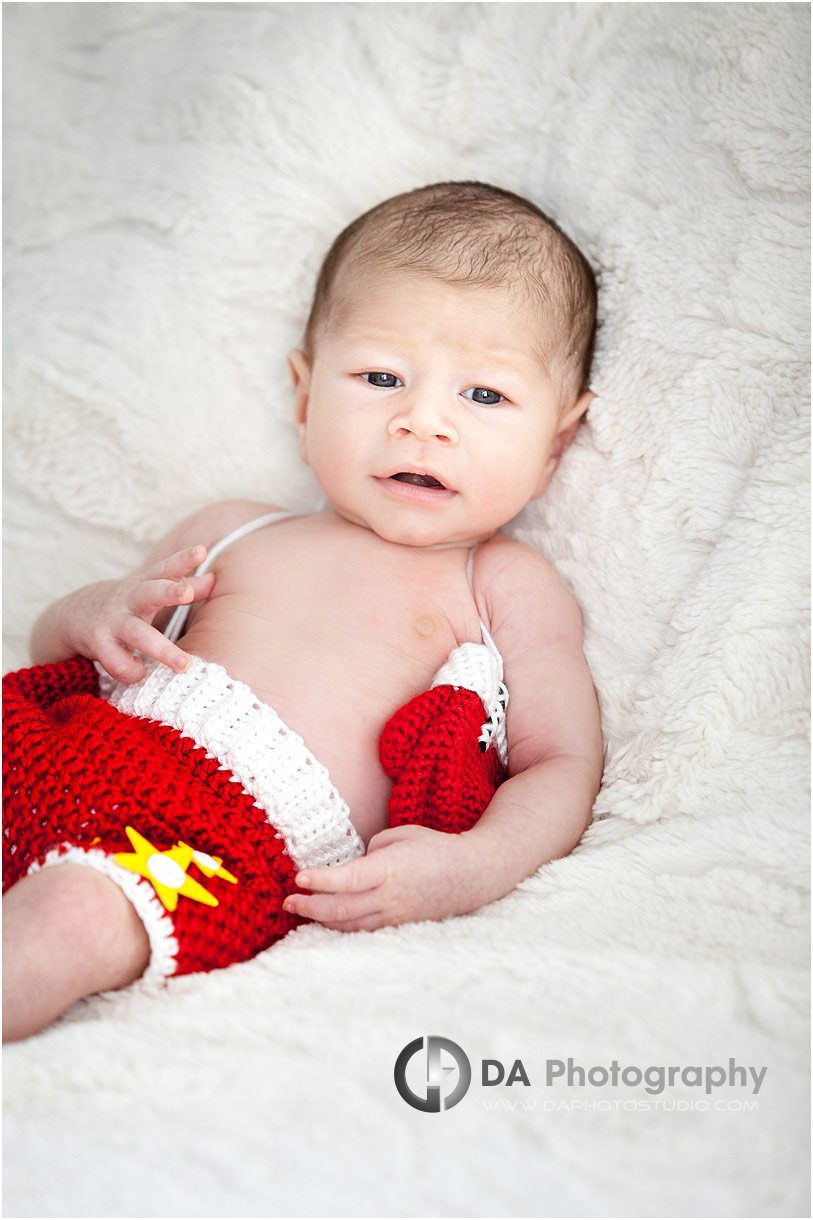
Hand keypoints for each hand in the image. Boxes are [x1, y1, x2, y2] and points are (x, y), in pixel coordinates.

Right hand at [58, 545, 215, 681]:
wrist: (69, 616)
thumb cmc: (125, 604)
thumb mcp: (150, 590)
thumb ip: (183, 586)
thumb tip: (215, 579)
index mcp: (145, 585)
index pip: (165, 568)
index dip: (183, 559)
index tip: (201, 550)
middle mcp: (129, 600)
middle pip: (150, 592)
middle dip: (169, 592)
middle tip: (187, 593)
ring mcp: (112, 622)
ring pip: (138, 635)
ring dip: (162, 651)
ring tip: (186, 666)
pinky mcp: (98, 644)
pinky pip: (118, 663)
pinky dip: (132, 671)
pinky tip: (139, 672)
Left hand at [282, 823, 487, 931]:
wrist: (471, 875)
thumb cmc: (434, 847)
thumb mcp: (401, 835)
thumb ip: (372, 849)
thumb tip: (354, 866)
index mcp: (390, 868)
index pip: (347, 879)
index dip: (320, 881)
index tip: (298, 878)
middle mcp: (390, 896)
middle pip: (341, 909)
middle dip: (310, 907)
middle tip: (288, 902)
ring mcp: (394, 915)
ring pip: (350, 925)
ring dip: (321, 921)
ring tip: (300, 912)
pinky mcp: (399, 925)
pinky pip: (364, 930)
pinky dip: (341, 928)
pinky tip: (327, 922)